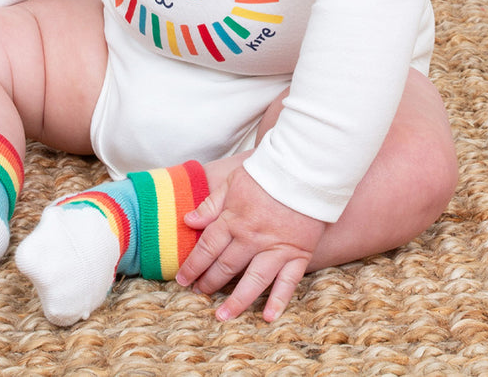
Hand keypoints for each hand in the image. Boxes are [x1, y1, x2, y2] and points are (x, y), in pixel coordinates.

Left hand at [176, 166, 324, 321]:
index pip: (207, 247)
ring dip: (236, 301)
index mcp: (234, 219)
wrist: (305, 170)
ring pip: (252, 282)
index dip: (193, 265)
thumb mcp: (233, 182)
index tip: (182, 278)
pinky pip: (287, 283)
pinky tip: (267, 317)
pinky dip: (278, 301)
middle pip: (225, 266)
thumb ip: (211, 204)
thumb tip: (189, 220)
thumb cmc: (266, 174)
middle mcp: (252, 238)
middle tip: (198, 294)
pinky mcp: (298, 254)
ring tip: (222, 317)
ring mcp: (276, 249)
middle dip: (208, 282)